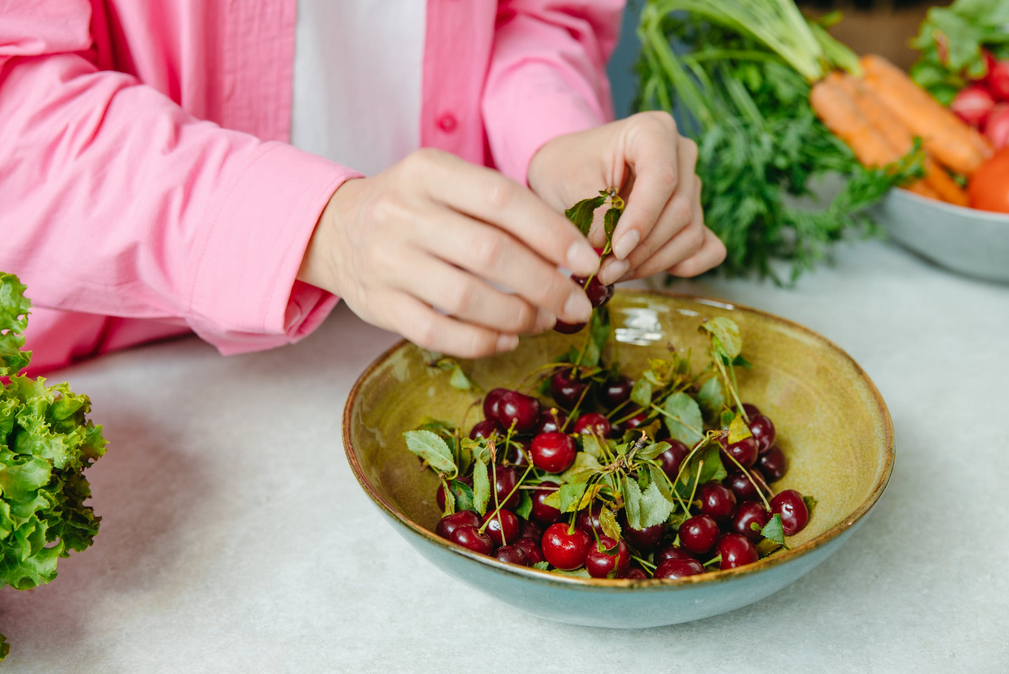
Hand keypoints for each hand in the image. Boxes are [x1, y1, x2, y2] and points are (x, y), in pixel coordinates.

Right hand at [297, 149, 600, 358]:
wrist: (335, 229)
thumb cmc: (415, 208)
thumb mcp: (449, 185)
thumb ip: (501, 210)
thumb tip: (571, 257)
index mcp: (429, 171)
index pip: (502, 199)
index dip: (553, 233)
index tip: (586, 263)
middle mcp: (403, 213)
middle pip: (490, 252)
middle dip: (546, 284)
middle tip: (577, 306)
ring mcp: (386, 261)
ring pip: (465, 297)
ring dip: (517, 316)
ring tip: (544, 321)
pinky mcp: (378, 305)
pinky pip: (436, 333)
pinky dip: (480, 342)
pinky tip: (506, 340)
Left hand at [528, 111, 726, 284]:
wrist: (567, 175)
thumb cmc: (567, 171)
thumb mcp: (570, 185)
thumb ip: (596, 213)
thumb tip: (618, 249)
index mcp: (653, 131)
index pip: (662, 178)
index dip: (643, 218)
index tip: (617, 249)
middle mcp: (681, 155)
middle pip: (679, 210)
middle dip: (642, 249)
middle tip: (606, 270)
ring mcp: (692, 186)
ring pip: (690, 234)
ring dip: (653, 262)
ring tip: (613, 271)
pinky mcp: (696, 216)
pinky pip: (707, 248)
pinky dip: (681, 266)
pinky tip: (646, 269)